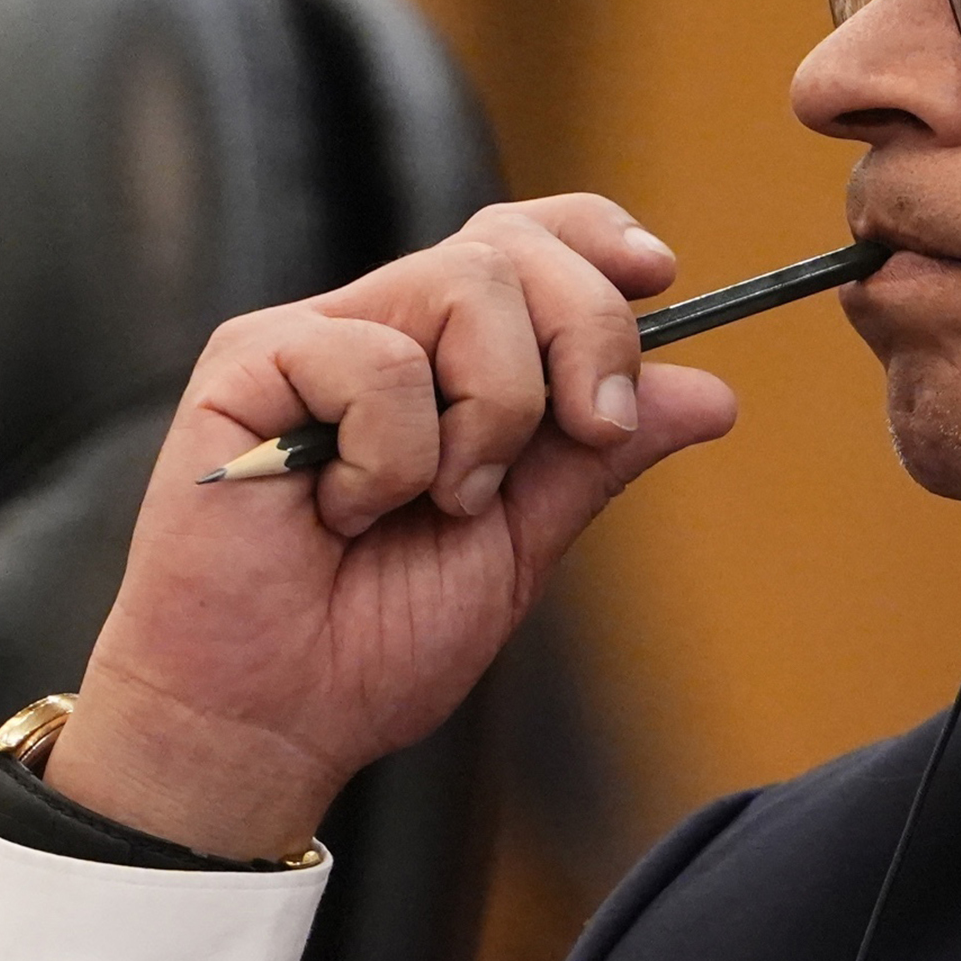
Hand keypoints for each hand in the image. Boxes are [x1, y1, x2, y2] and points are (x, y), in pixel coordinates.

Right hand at [48, 196, 743, 857]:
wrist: (267, 722)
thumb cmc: (370, 643)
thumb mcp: (521, 546)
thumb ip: (597, 460)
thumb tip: (712, 392)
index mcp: (441, 361)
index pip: (522, 241)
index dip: (593, 238)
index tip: (660, 276)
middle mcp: (378, 330)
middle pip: (510, 248)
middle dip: (587, 333)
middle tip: (591, 430)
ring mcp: (311, 339)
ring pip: (462, 285)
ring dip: (493, 413)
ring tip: (438, 503)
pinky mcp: (248, 364)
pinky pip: (376, 359)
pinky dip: (393, 456)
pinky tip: (340, 514)